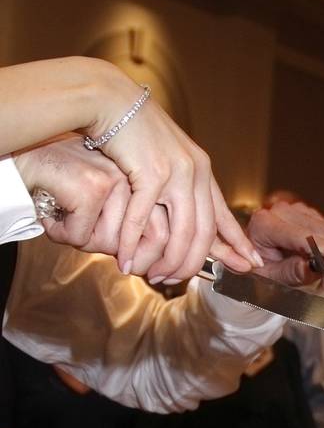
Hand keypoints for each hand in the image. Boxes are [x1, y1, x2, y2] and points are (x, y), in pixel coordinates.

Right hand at [14, 135, 172, 276]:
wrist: (36, 151)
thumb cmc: (78, 182)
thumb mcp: (121, 202)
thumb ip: (144, 226)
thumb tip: (155, 266)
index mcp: (162, 180)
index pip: (183, 230)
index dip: (173, 261)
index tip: (157, 276)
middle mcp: (146, 177)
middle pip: (158, 239)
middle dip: (137, 262)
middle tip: (121, 264)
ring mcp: (121, 180)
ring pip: (114, 242)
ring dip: (88, 243)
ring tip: (73, 226)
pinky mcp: (93, 185)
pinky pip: (82, 235)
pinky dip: (63, 234)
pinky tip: (54, 216)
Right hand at [89, 67, 260, 281]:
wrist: (111, 101)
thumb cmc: (135, 132)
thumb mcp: (168, 158)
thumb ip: (181, 183)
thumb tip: (186, 212)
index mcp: (202, 170)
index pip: (224, 215)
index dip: (237, 243)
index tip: (251, 263)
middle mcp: (195, 173)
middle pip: (203, 232)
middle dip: (193, 262)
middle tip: (178, 280)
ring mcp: (175, 173)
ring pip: (180, 231)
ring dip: (166, 259)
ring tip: (154, 275)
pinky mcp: (149, 172)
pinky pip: (144, 218)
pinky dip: (134, 243)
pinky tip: (127, 259)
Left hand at [245, 201, 323, 285]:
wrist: (259, 258)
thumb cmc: (261, 268)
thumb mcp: (272, 277)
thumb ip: (291, 272)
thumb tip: (312, 266)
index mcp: (263, 224)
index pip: (298, 235)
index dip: (321, 246)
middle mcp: (280, 211)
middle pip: (319, 230)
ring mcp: (296, 209)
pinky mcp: (309, 213)